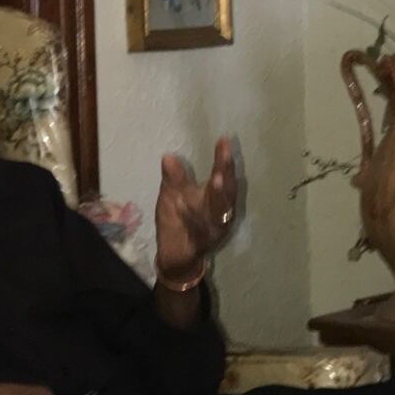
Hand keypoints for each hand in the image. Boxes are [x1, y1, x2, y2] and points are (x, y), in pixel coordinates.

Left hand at [155, 137, 238, 283]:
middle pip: (227, 194)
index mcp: (216, 197)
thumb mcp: (173, 196)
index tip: (223, 141)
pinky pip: (200, 230)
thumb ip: (174, 179)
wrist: (176, 254)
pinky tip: (182, 205)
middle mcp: (221, 212)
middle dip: (226, 178)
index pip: (223, 176)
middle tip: (223, 162)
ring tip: (215, 180)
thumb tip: (168, 157)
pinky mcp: (204, 243)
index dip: (224, 160)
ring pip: (219, 212)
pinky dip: (193, 218)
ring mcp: (215, 228)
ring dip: (217, 197)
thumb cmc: (178, 219)